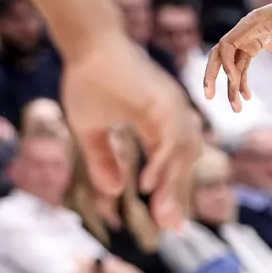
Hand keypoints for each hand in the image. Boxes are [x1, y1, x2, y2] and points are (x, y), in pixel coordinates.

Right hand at [61, 29, 200, 230]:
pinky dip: (163, 160)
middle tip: (172, 227)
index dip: (170, 191)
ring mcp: (171, 106)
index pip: (172, 163)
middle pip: (184, 162)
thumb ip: (103, 159)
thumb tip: (113, 191)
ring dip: (173, 182)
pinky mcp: (163, 99)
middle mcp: (173, 116)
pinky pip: (170, 135)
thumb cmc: (89, 81)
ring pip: (183, 151)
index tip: (167, 222)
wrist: (86, 45)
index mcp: (160, 123)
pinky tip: (149, 184)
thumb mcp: (90, 129)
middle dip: (178, 195)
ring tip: (162, 211)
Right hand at [205, 0, 271, 111]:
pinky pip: (244, 66)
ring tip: (236, 109)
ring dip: (232, 86)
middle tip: (208, 97)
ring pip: (232, 65)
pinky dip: (243, 81)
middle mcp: (244, 32)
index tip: (235, 80)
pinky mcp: (256, 45)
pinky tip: (247, 97)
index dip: (226, 64)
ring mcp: (248, 39)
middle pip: (220, 55)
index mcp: (249, 24)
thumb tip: (270, 46)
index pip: (226, 44)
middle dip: (212, 76)